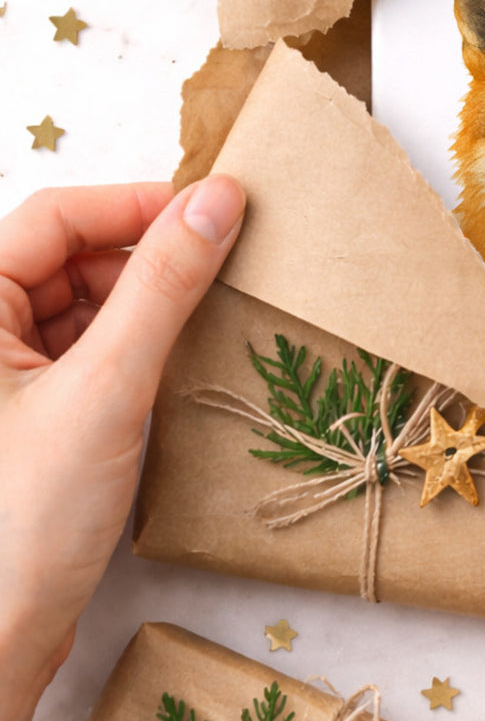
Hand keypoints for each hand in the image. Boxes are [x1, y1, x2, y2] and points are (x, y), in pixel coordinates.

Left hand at [0, 178, 244, 720]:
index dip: (136, 204)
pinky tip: (181, 358)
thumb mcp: (107, 387)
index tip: (216, 208)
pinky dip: (139, 343)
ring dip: (148, 300)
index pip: (55, 217)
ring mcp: (6, 376)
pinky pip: (92, 349)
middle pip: (70, 256)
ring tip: (212, 310)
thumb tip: (218, 200)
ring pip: (86, 303)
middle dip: (147, 254)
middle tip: (226, 260)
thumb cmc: (23, 519)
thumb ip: (163, 286)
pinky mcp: (34, 412)